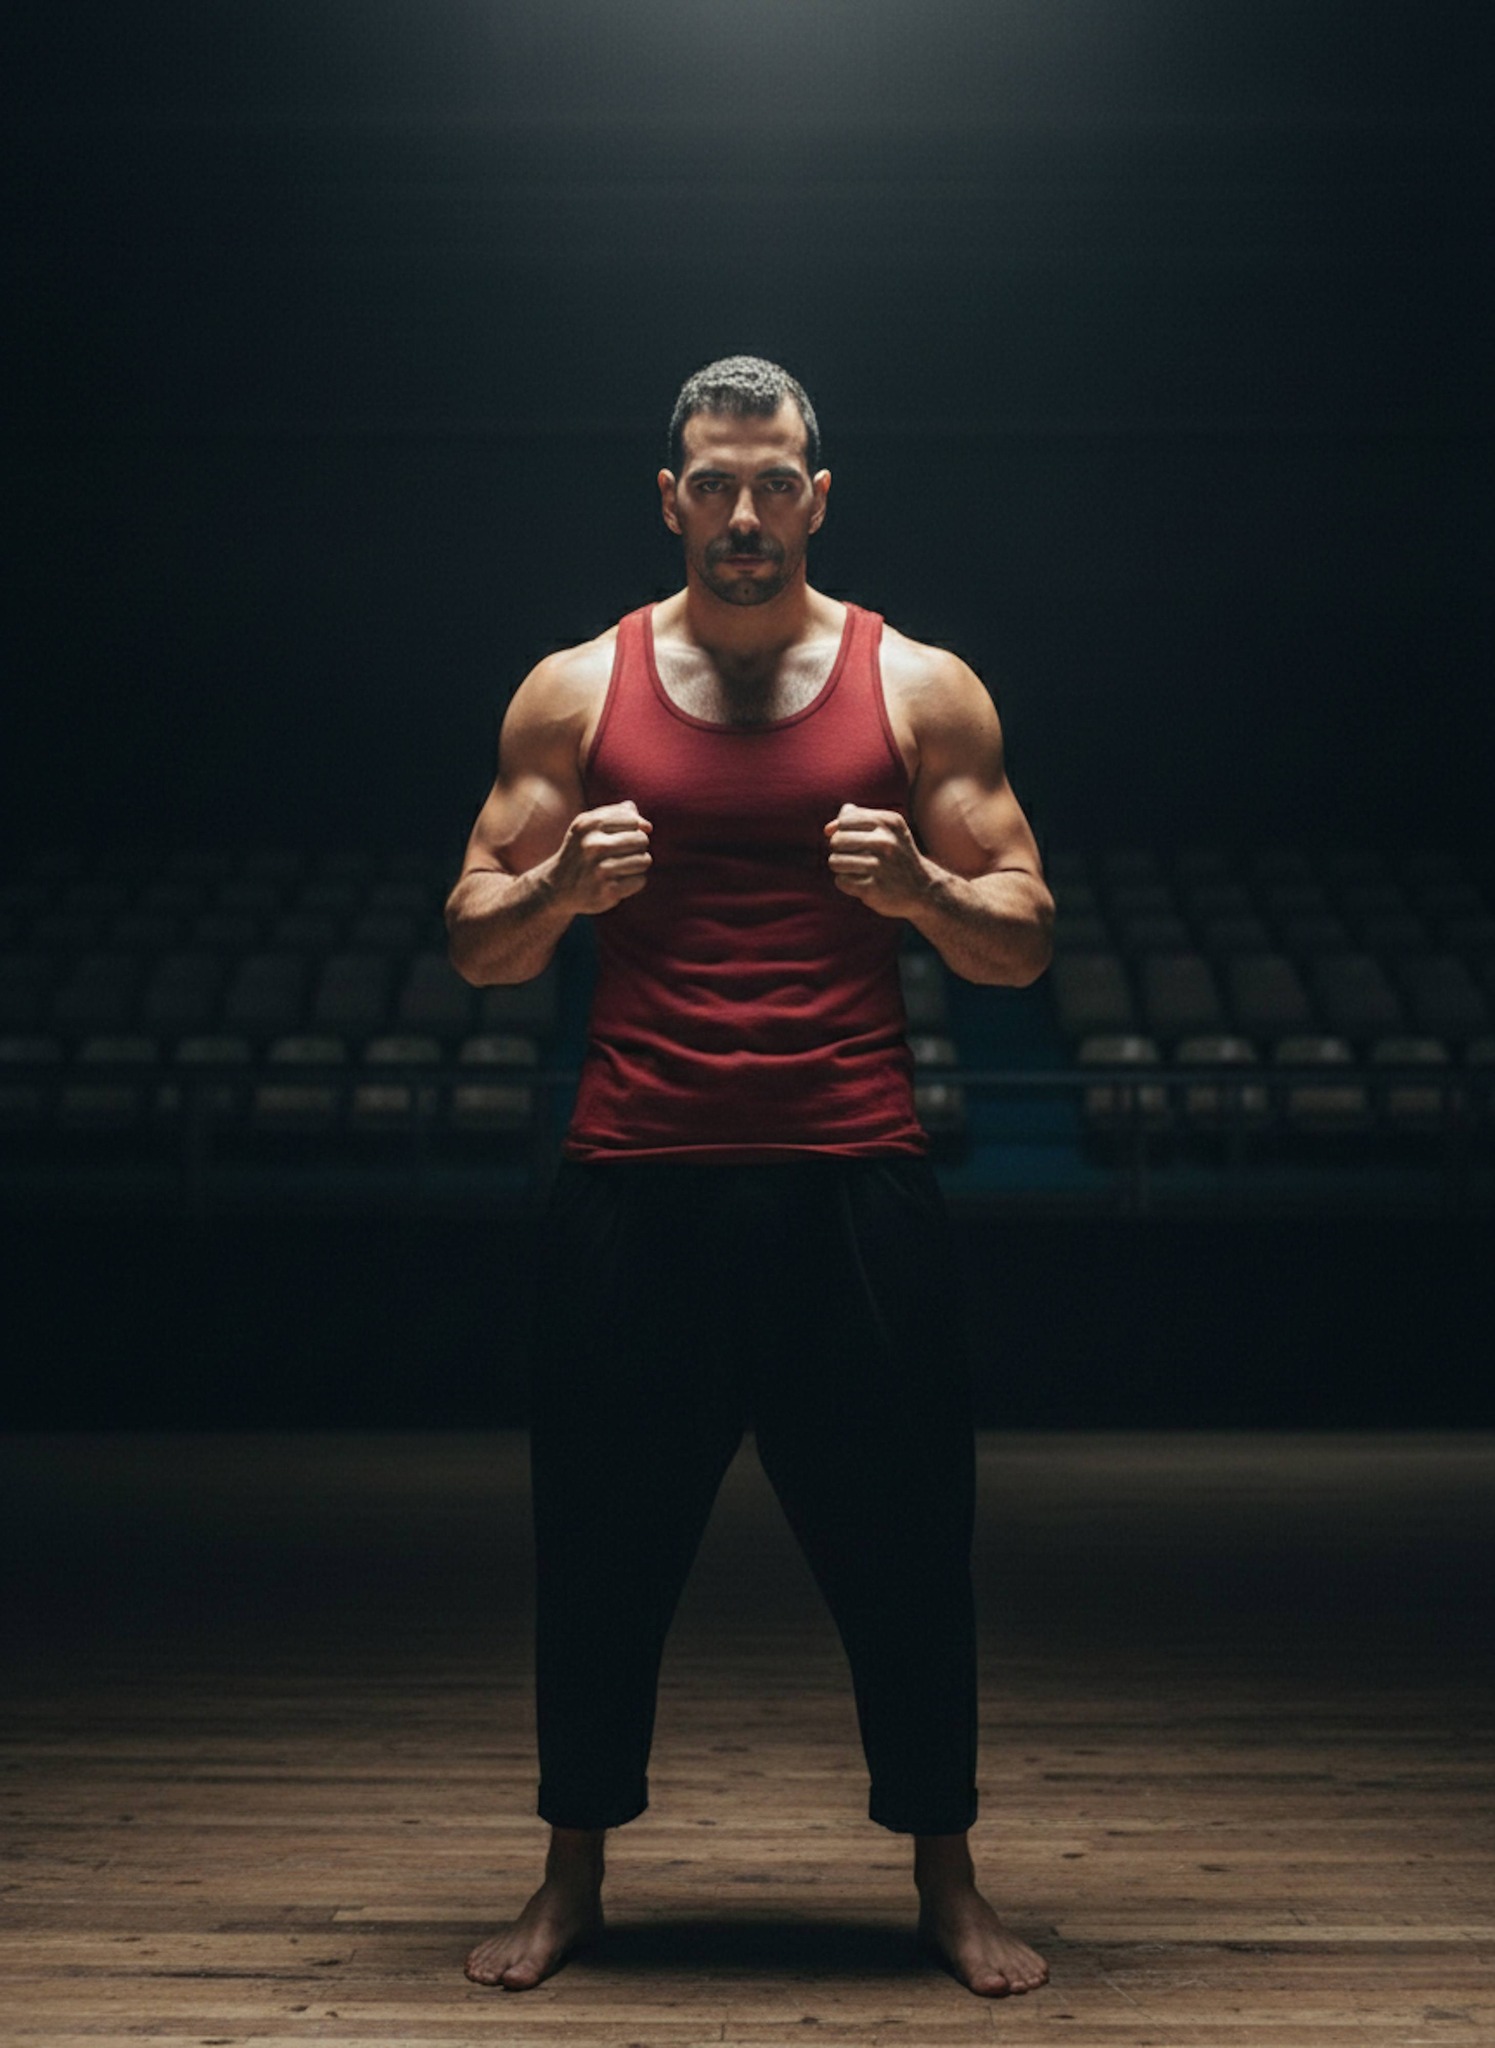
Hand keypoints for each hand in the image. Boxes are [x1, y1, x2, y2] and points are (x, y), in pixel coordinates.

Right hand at [548, 800, 652, 913]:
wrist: (556, 887)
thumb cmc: (579, 852)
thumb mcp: (588, 826)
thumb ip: (616, 815)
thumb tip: (646, 825)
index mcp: (589, 824)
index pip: (633, 820)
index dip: (634, 829)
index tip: (623, 837)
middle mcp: (594, 845)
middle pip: (641, 840)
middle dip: (638, 847)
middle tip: (622, 855)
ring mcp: (600, 869)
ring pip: (644, 860)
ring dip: (638, 865)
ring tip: (622, 867)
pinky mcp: (608, 890)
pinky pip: (640, 880)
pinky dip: (633, 882)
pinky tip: (618, 882)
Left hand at [824, 802, 930, 917]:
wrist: (924, 889)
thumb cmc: (897, 856)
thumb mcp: (887, 831)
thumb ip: (857, 820)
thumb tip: (828, 829)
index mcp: (888, 822)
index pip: (844, 821)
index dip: (841, 832)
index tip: (853, 841)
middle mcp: (885, 841)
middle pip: (836, 840)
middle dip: (839, 851)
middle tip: (854, 858)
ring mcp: (880, 866)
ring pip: (834, 861)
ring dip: (841, 868)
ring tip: (855, 870)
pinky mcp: (874, 888)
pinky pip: (841, 881)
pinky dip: (847, 884)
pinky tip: (862, 884)